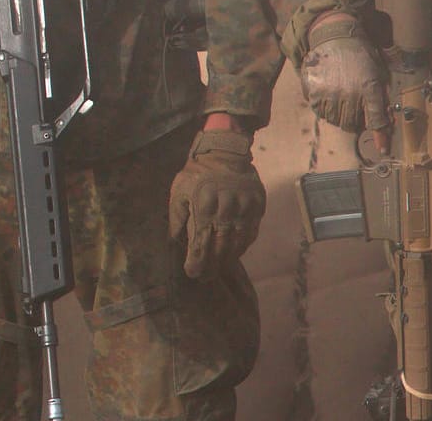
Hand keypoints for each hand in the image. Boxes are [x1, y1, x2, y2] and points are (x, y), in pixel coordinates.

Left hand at [168, 128, 265, 278]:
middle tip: (205, 278)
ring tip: (219, 271)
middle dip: (212, 265)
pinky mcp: (257, 206)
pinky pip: (251, 232)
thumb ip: (177, 217)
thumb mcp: (179, 191)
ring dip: (228, 259)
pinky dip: (243, 246)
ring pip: (237, 242)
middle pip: (220, 246)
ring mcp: (244, 209)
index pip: (200, 241)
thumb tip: (174, 241)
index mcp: (203, 206)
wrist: (225, 151)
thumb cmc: (196, 173)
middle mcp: (226, 210)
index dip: (197, 261)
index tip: (192, 274)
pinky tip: (235, 254)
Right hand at [303, 15, 390, 149]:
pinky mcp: (313, 89)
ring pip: (334, 119)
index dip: (380, 136)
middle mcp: (349, 92)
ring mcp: (329, 91)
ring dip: (338, 116)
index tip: (382, 150)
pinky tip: (327, 95)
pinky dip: (324, 108)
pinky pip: (318, 110)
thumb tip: (383, 123)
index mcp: (369, 88)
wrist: (336, 36)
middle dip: (354, 122)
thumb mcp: (377, 74)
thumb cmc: (361, 57)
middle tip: (353, 110)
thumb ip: (379, 98)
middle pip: (351, 124)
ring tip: (340, 101)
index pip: (376, 118)